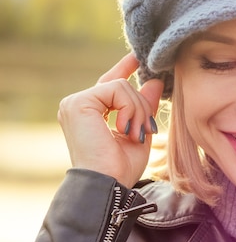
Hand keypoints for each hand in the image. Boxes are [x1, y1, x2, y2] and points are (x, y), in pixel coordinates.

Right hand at [57, 53, 163, 187]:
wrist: (108, 184)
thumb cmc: (121, 168)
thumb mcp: (139, 131)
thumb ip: (144, 106)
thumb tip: (155, 81)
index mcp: (89, 113)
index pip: (109, 85)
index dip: (124, 69)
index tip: (137, 57)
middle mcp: (77, 105)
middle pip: (122, 86)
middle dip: (141, 106)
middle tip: (144, 132)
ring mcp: (75, 103)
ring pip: (122, 86)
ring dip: (138, 110)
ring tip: (135, 134)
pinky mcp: (78, 103)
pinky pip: (118, 89)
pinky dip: (130, 109)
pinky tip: (124, 129)